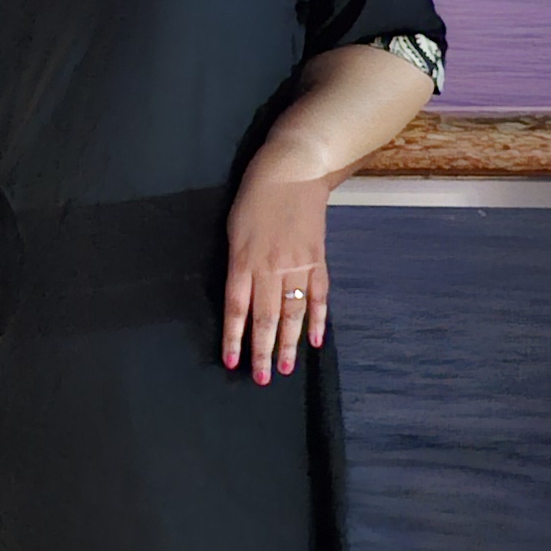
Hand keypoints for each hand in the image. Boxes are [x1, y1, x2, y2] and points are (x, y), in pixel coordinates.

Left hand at [222, 148, 330, 383]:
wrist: (294, 172)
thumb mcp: (234, 229)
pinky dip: (317, 320)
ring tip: (285, 369)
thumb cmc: (255, 197)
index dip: (234, 338)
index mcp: (243, 260)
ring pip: (292, 313)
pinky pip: (318, 296)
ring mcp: (297, 265)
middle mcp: (270, 268)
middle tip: (261, 378)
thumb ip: (237, 264)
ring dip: (288, 344)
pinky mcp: (317, 260)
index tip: (232, 362)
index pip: (236, 309)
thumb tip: (239, 298)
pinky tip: (315, 341)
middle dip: (262, 351)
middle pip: (265, 318)